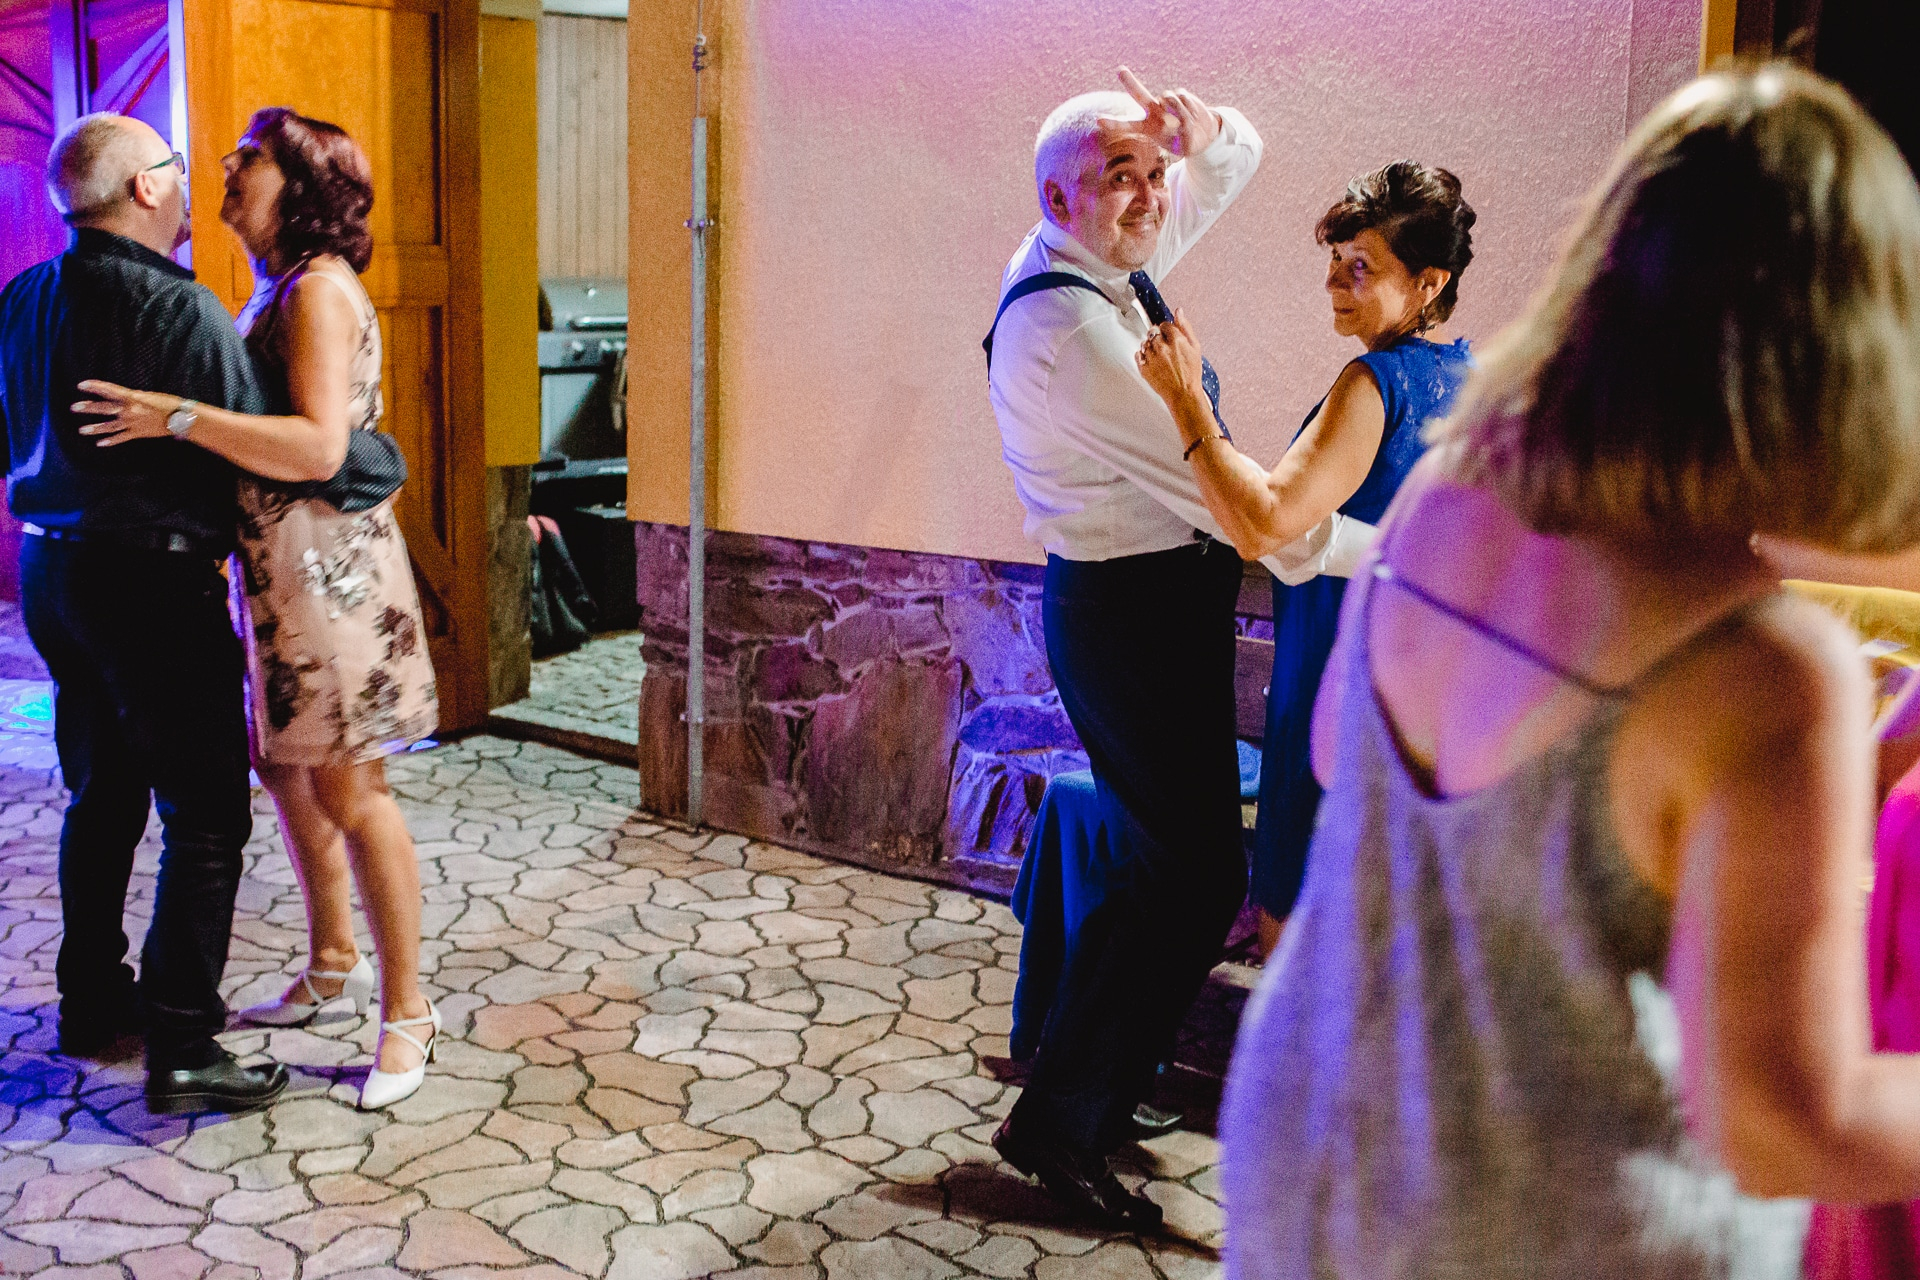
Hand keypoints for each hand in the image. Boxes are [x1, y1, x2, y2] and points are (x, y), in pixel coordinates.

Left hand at [72, 380, 179, 445]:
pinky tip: (100, 443)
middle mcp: (129, 410)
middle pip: (105, 408)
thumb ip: (134, 397)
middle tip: (74, 407)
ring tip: (81, 430)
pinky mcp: (137, 433)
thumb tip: (123, 397)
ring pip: (109, 426)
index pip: (109, 390)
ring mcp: (132, 423)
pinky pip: (121, 438)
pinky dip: (111, 441)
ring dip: (95, 428)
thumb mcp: (149, 395)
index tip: (81, 385)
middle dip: (88, 407)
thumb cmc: (168, 403)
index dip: (95, 387)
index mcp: (132, 398)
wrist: (180, 419)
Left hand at [1098, 67, 1221, 158]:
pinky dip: (1189, 107)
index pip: (1128, 125)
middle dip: (1130, 82)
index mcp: (1148, 128)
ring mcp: (1166, 103)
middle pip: (1139, 95)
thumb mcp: (1179, 144)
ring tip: (1185, 123)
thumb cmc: (1185, 142)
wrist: (1203, 134)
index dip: (1114, 123)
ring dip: (1179, 111)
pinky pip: (1182, 97)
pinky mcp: (1180, 95)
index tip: (1098, 120)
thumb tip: (1172, 109)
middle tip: (1120, 70)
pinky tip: (1192, 115)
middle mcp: (1154, 113)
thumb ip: (1174, 129)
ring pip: (1168, 98)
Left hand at [1136, 309, 1210, 413]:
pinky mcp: (1144, 368)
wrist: (1183, 394)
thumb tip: (1179, 311)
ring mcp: (1152, 358)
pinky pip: (1138, 355)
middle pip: (1153, 332)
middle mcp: (1162, 347)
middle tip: (1165, 348)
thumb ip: (1185, 327)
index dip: (1167, 330)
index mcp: (1176, 340)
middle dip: (1158, 337)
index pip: (1164, 325)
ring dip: (1150, 346)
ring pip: (1145, 343)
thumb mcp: (1195, 347)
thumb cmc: (1192, 373)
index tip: (1169, 337)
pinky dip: (1143, 356)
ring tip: (1160, 357)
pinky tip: (1152, 361)